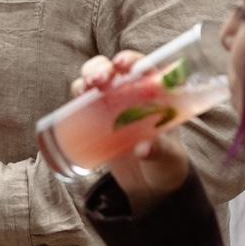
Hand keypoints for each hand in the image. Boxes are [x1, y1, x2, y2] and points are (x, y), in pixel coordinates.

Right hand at [74, 51, 190, 214]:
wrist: (150, 184)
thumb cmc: (167, 163)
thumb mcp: (168, 157)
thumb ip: (159, 151)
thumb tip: (144, 149)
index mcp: (157, 95)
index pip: (145, 68)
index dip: (133, 61)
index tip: (123, 65)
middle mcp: (133, 94)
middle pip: (115, 69)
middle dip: (104, 68)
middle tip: (98, 80)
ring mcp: (113, 105)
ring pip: (96, 79)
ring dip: (88, 76)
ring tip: (85, 87)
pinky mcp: (97, 118)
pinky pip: (83, 100)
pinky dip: (78, 94)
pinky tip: (76, 98)